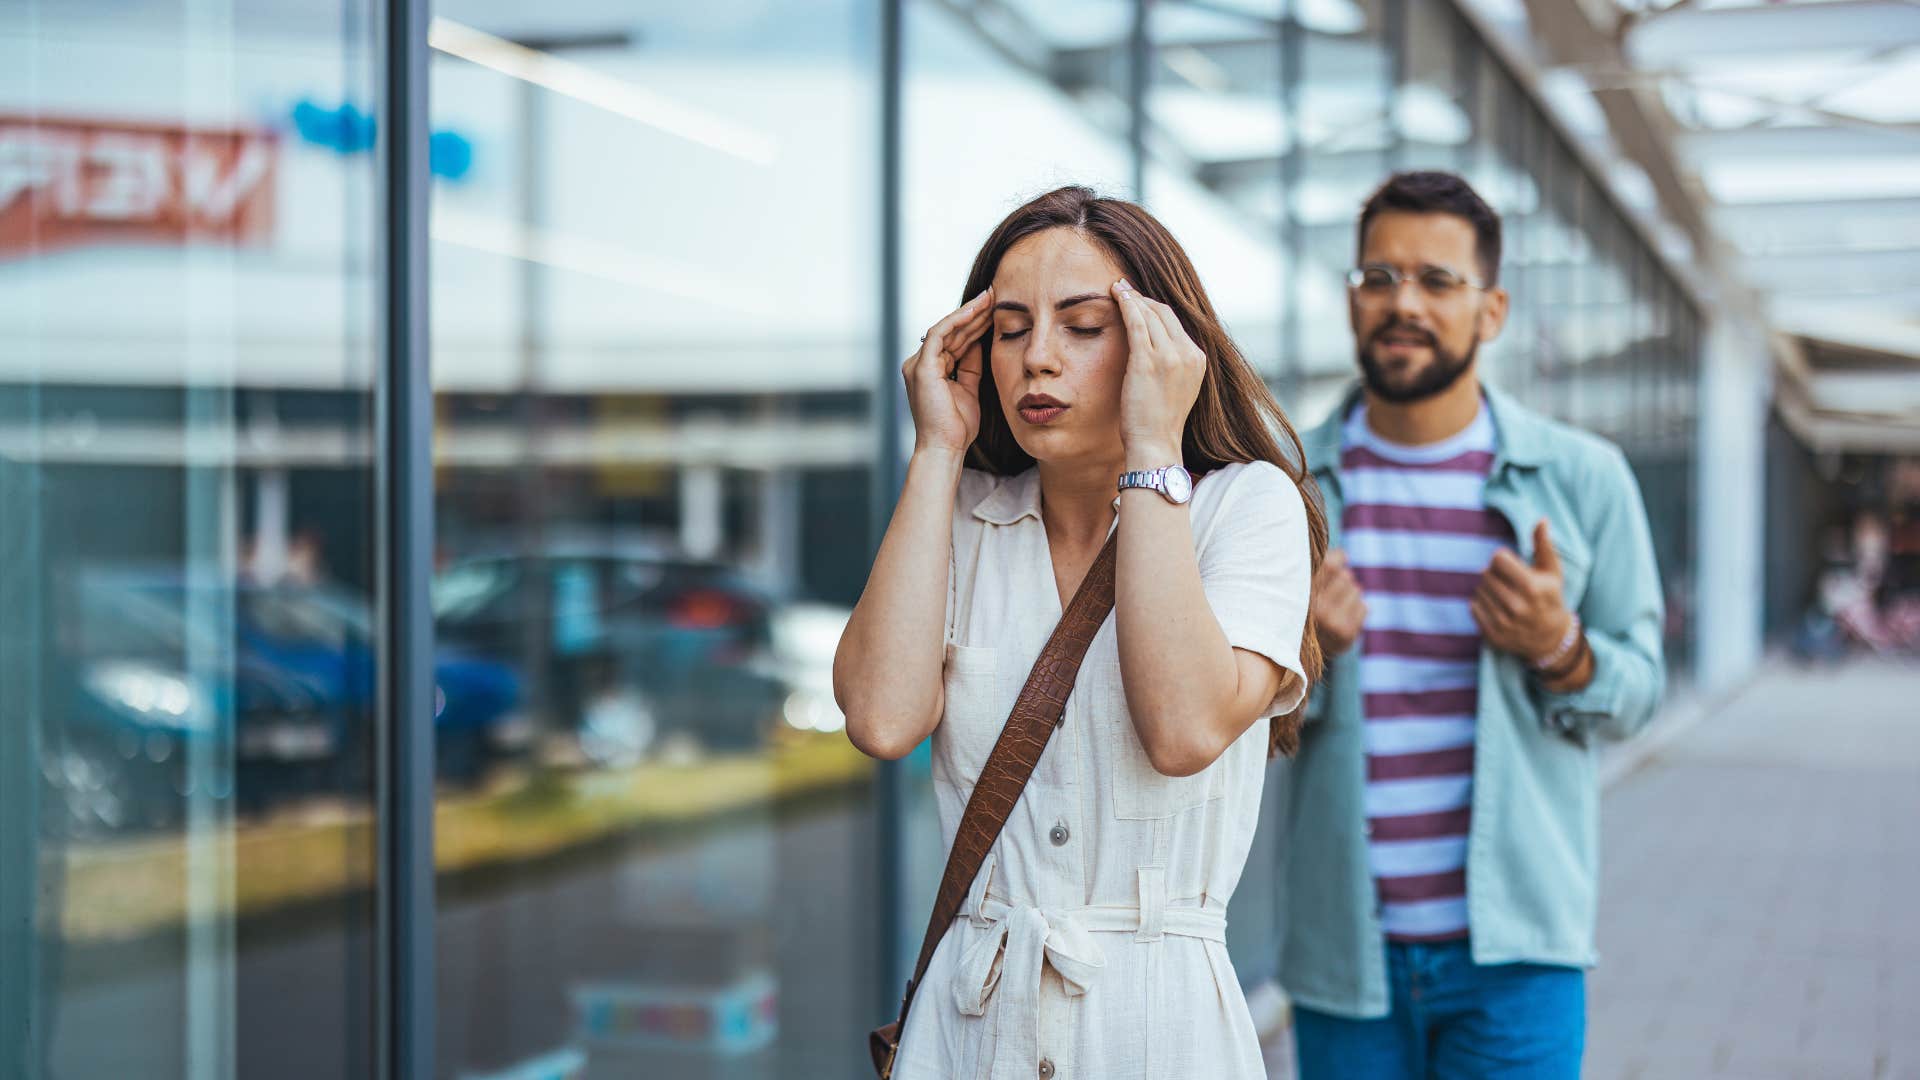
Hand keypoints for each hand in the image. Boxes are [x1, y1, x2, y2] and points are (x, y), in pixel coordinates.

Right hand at [902, 289, 993, 455]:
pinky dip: (958, 320)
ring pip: (946, 329)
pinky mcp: (921, 367)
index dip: (975, 324)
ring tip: (990, 298)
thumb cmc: (957, 427)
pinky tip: (977, 310)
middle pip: (951, 332)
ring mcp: (918, 364)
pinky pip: (940, 334)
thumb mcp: (969, 389)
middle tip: (996, 295)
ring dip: (970, 312)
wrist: (946, 448)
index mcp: (931, 370)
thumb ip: (971, 366)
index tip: (996, 310)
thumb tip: (980, 342)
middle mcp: (921, 363)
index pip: (955, 340)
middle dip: (975, 313)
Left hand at [1111, 278, 1203, 459]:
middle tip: (1125, 288)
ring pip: (1150, 314)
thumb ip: (1173, 366)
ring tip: (1117, 288)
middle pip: (1165, 313)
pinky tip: (1116, 296)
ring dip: (1133, 297)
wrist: (1156, 444)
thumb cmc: (1159, 422)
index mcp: (1198, 360)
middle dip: (1144, 298)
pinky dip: (1127, 305)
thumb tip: (1156, 349)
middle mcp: (1188, 354)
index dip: (1155, 308)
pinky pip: (1136, 323)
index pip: (1176, 323)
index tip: (1139, 301)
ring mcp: (1170, 356)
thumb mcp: (1176, 388)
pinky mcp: (1148, 361)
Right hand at [1310, 548, 1366, 656]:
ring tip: (1335, 605)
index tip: (1339, 559)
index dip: (1338, 558)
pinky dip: (1357, 608)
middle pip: (1345, 576)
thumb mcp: (1301, 585)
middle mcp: (1316, 609)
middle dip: (1342, 579)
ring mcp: (1332, 623)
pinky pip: (1364, 607)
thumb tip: (1342, 555)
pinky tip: (1343, 616)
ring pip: (1355, 590)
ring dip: (1350, 594)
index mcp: (1301, 592)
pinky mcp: (1345, 634)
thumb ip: (1316, 567)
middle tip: (1331, 590)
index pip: (1332, 564)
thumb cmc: (1302, 606)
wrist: (1301, 649)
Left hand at [1471, 520, 1573, 662]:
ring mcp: (1504, 623)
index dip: (1502, 559)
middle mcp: (1517, 606)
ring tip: (1504, 594)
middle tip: (1508, 581)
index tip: (1511, 565)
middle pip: (1485, 573)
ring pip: (1478, 589)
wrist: (1550, 638)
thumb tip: (1541, 519)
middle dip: (1495, 573)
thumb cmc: (1550, 597)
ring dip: (1487, 588)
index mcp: (1531, 587)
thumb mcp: (1552, 571)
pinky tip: (1497, 607)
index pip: (1497, 558)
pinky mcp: (1492, 634)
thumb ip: (1543, 544)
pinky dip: (1481, 604)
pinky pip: (1473, 607)